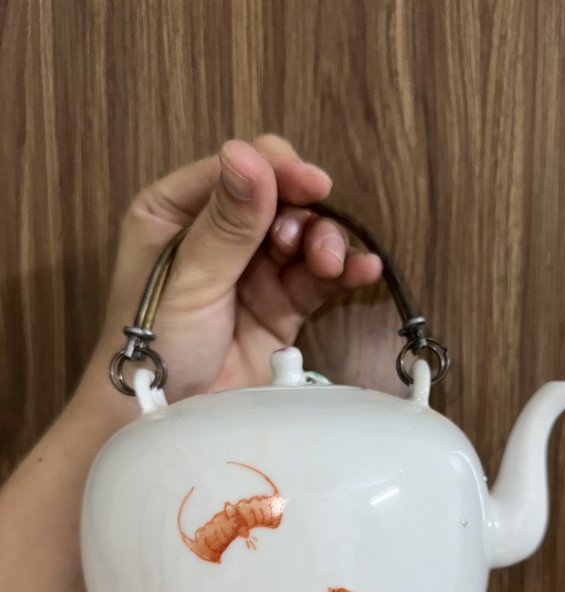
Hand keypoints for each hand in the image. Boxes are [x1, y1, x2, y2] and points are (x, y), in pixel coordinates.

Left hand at [81, 134, 381, 404]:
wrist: (166, 417)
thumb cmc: (154, 347)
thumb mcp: (187, 280)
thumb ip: (226, 224)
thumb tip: (248, 154)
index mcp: (176, 211)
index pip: (236, 171)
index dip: (277, 172)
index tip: (314, 185)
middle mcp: (217, 233)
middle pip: (278, 198)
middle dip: (304, 213)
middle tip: (312, 243)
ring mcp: (251, 270)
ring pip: (302, 236)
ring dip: (324, 243)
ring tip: (330, 265)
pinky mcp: (278, 306)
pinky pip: (315, 279)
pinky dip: (341, 273)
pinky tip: (363, 271)